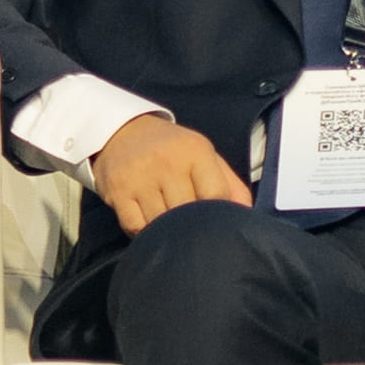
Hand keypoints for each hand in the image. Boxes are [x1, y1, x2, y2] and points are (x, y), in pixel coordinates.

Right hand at [89, 111, 251, 237]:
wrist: (123, 131)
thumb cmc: (172, 150)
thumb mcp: (204, 156)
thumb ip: (229, 184)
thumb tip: (246, 214)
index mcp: (195, 152)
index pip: (215, 195)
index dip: (216, 214)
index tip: (212, 221)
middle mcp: (168, 163)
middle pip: (186, 212)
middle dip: (190, 227)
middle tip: (190, 231)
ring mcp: (140, 178)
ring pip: (159, 222)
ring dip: (165, 232)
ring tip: (168, 229)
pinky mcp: (118, 191)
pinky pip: (135, 226)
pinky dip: (143, 233)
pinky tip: (148, 225)